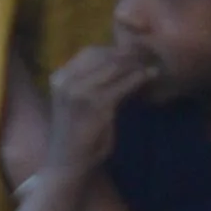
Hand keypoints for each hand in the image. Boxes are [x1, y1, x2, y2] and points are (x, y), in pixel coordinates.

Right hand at [40, 35, 155, 179]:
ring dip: (135, 63)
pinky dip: (138, 78)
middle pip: (102, 56)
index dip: (114, 49)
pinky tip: (149, 75)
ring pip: (114, 67)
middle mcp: (66, 80)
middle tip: (147, 52)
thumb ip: (92, 81)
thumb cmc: (75, 132)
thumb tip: (120, 62)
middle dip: (127, 53)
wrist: (67, 162)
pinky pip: (122, 85)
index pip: (89, 52)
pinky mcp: (96, 105)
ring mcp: (79, 92)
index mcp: (59, 76)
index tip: (134, 49)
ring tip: (150, 63)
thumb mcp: (78, 100)